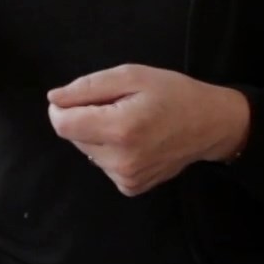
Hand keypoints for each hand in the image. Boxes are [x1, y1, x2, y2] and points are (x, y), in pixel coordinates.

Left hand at [47, 64, 250, 195]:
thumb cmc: (173, 93)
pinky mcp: (130, 188)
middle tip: (117, 105)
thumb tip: (53, 99)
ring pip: (87, 151)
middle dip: (85, 118)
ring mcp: (126, 178)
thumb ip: (88, 87)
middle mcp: (120, 160)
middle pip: (74, 137)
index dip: (62, 107)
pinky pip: (103, 164)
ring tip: (130, 122)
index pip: (62, 124)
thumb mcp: (132, 75)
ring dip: (98, 135)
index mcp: (120, 129)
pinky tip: (135, 140)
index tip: (78, 97)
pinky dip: (111, 150)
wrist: (210, 125)